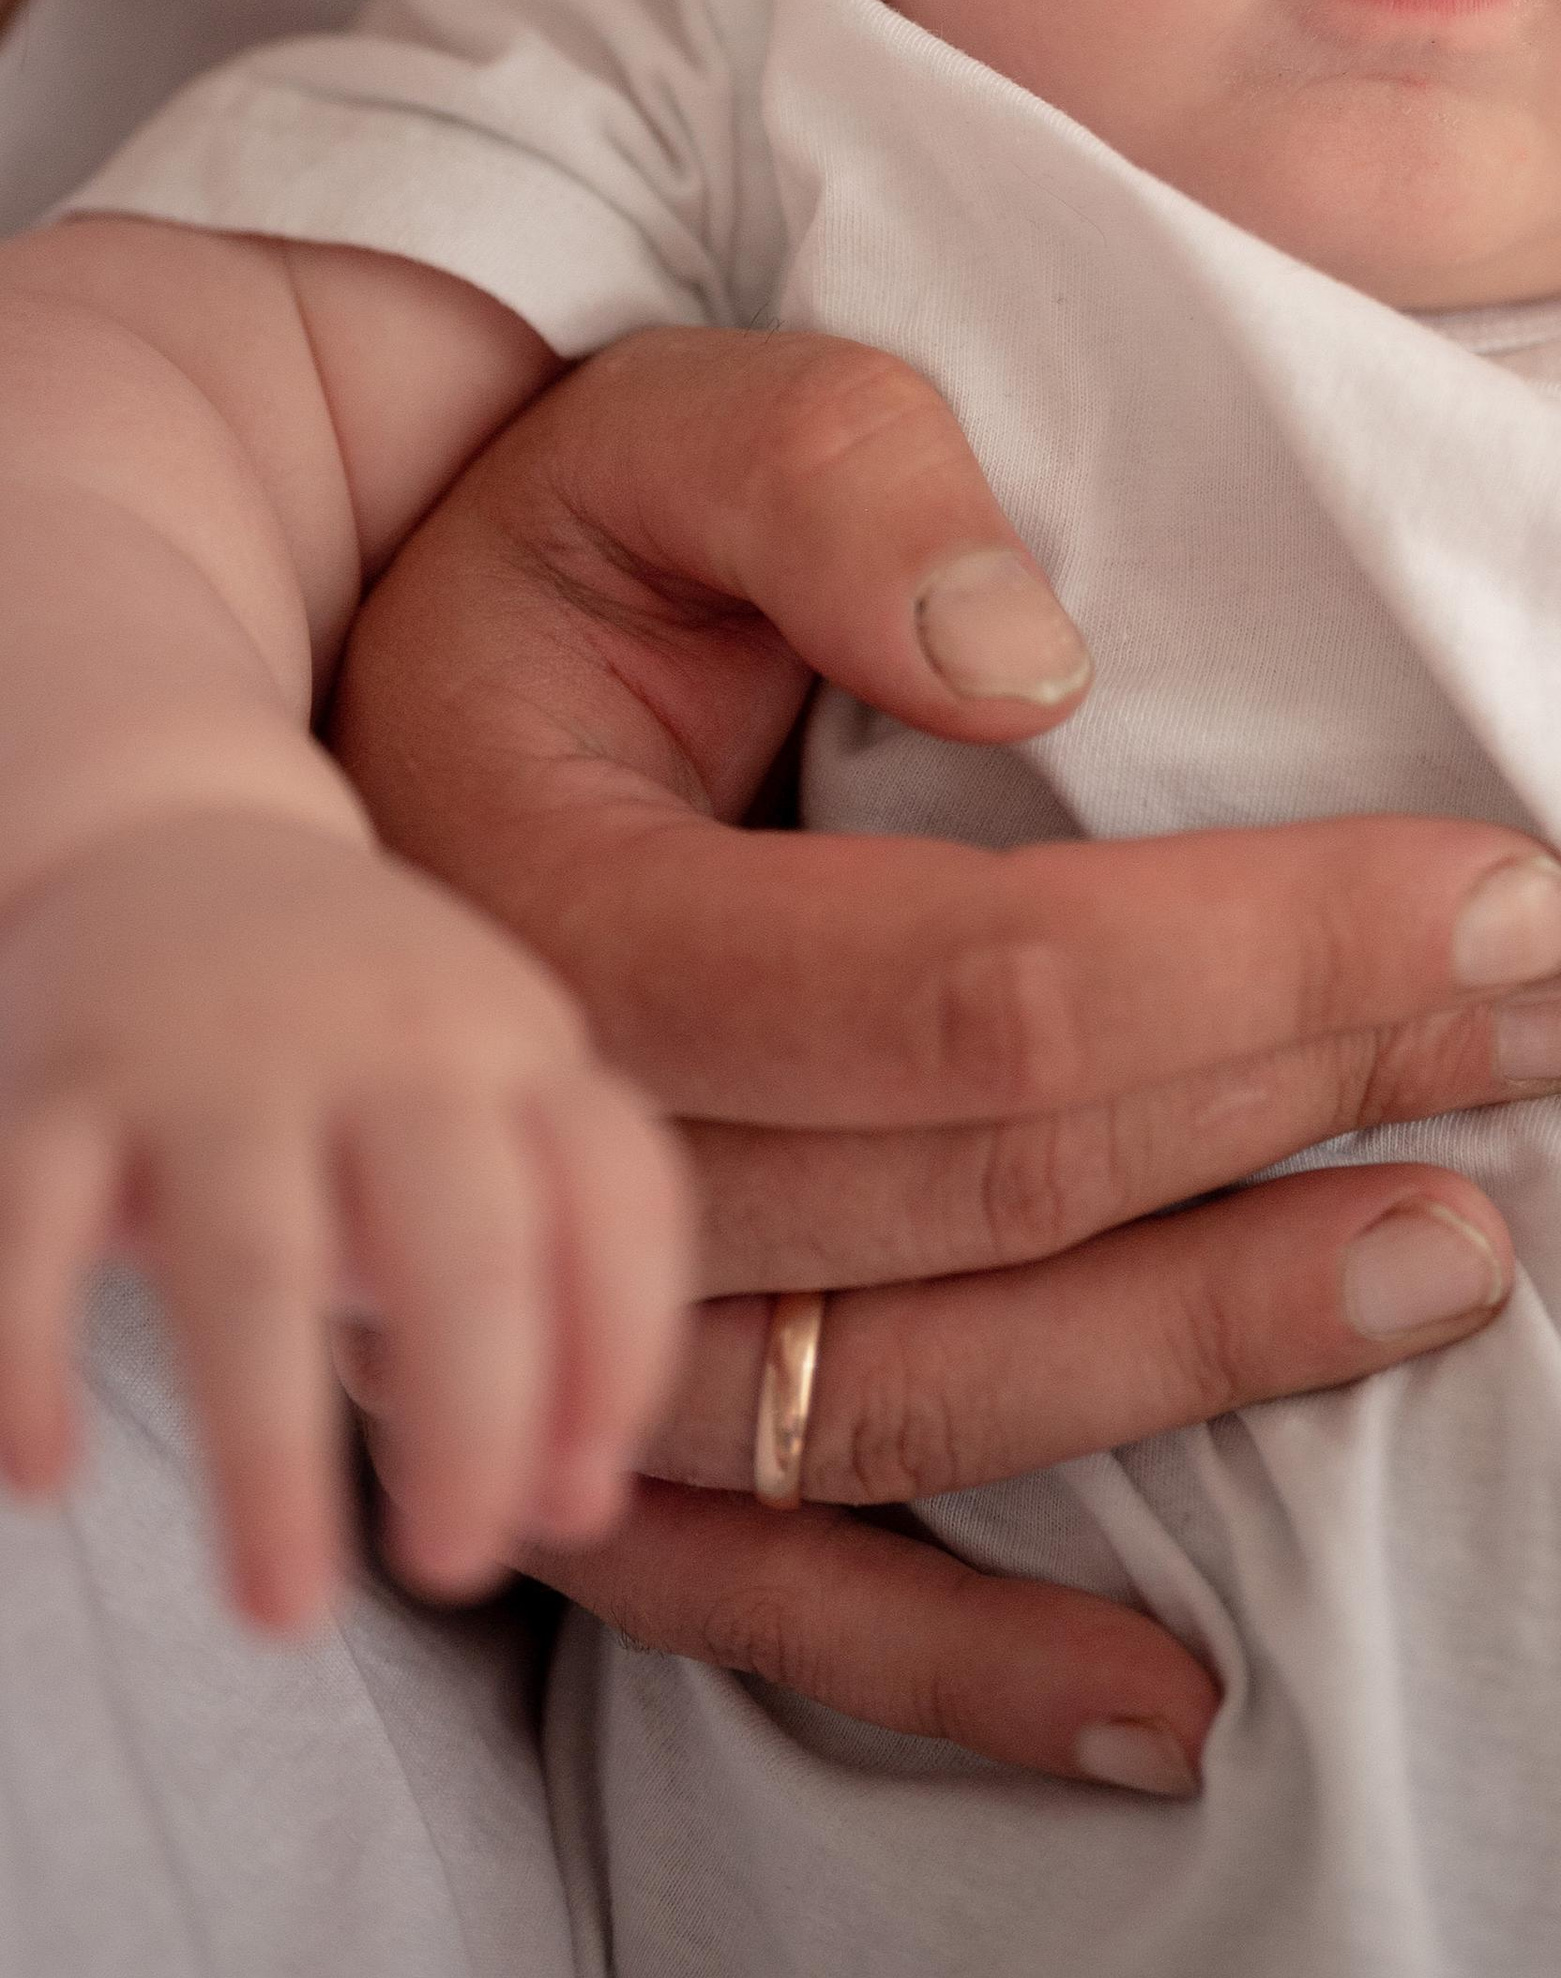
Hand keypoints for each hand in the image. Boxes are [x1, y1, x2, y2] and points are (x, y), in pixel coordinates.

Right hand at [0, 809, 687, 1633]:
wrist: (166, 831)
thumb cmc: (360, 1043)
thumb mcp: (490, 1103)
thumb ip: (556, 1273)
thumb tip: (579, 1503)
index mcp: (513, 1049)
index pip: (617, 1201)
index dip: (619, 1358)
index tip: (577, 1508)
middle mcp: (384, 1041)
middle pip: (463, 1240)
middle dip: (475, 1421)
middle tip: (455, 1569)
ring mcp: (216, 1054)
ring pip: (256, 1260)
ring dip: (274, 1452)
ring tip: (283, 1612)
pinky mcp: (60, 1078)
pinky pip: (38, 1227)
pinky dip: (33, 1356)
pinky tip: (45, 1476)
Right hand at [333, 327, 1560, 1784]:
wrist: (382, 710)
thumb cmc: (577, 549)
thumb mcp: (673, 426)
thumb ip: (833, 483)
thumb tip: (1033, 666)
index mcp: (563, 906)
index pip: (972, 977)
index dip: (1263, 946)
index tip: (1506, 885)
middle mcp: (559, 1148)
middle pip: (990, 1182)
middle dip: (1311, 1092)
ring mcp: (559, 1326)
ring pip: (920, 1390)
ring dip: (1212, 1349)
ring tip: (1467, 1259)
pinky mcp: (590, 1421)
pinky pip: (770, 1598)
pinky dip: (966, 1668)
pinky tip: (1178, 1710)